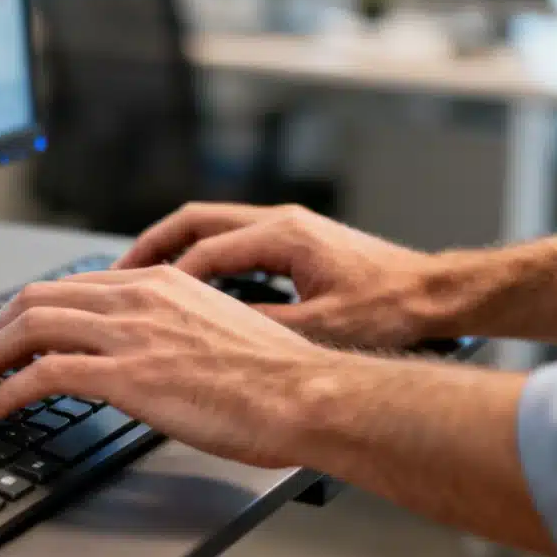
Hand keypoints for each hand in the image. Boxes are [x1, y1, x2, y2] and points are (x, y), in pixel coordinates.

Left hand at [0, 266, 340, 468]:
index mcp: (157, 282)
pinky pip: (45, 374)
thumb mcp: (213, 328)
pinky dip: (9, 389)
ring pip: (30, 327)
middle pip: (36, 299)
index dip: (26, 311)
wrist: (305, 394)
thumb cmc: (272, 375)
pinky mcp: (127, 374)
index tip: (6, 335)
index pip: (69, 286)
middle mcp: (137, 297)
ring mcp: (129, 334)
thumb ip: (166, 327)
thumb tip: (135, 351)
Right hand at [114, 203, 440, 348]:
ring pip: (209, 226)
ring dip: (172, 249)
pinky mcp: (295, 240)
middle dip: (150, 248)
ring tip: (140, 279)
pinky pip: (230, 239)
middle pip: (194, 222)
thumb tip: (212, 335)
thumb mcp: (321, 329)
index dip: (165, 281)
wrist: (438, 295)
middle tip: (117, 277)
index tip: (137, 305)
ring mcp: (288, 226)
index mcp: (283, 235)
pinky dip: (200, 256)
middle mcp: (280, 221)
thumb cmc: (391, 310)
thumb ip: (262, 328)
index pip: (204, 252)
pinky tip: (187, 284)